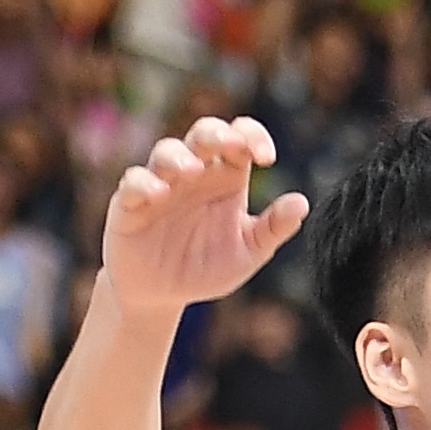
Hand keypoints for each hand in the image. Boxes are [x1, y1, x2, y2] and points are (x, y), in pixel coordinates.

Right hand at [98, 114, 306, 313]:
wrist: (161, 297)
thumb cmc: (204, 268)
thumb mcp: (246, 253)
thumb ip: (273, 229)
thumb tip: (302, 203)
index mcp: (225, 179)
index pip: (240, 139)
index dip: (254, 136)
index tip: (267, 157)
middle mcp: (194, 174)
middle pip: (204, 133)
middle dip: (216, 132)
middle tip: (230, 143)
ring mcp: (160, 184)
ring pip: (167, 151)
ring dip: (178, 156)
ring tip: (190, 171)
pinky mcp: (129, 204)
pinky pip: (133, 181)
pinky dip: (144, 182)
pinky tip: (158, 194)